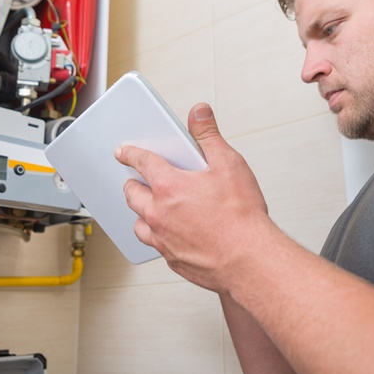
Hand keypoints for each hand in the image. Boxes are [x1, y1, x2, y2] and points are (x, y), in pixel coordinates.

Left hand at [115, 103, 273, 292]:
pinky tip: (170, 232)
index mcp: (169, 186)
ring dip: (142, 213)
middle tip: (138, 179)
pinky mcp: (171, 259)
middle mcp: (158, 213)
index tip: (123, 152)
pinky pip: (154, 244)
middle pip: (132, 194)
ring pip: (138, 223)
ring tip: (153, 207)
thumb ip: (209, 136)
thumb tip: (199, 112)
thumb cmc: (241, 217)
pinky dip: (157, 235)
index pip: (142, 162)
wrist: (249, 261)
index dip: (130, 153)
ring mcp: (162, 238)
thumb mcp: (229, 164)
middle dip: (132, 183)